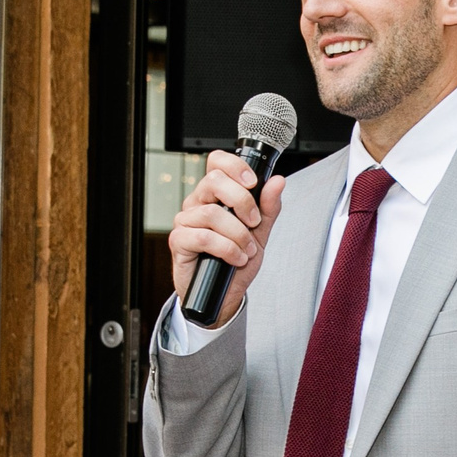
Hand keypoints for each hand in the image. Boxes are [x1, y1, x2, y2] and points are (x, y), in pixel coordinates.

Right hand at [168, 151, 286, 327]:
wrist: (225, 294)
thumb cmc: (237, 260)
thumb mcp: (260, 232)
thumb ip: (268, 207)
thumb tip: (278, 181)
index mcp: (215, 195)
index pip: (217, 162)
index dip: (234, 166)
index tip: (253, 182)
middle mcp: (198, 203)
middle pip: (214, 180)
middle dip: (242, 201)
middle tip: (254, 222)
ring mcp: (186, 221)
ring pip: (212, 213)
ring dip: (237, 234)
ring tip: (246, 249)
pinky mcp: (179, 241)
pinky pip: (203, 236)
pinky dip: (225, 248)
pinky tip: (235, 258)